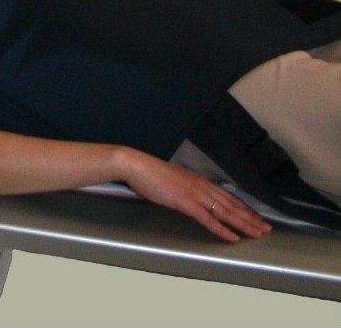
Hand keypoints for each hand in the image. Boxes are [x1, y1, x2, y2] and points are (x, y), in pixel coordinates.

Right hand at [121, 150, 271, 241]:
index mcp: (198, 180)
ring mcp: (195, 194)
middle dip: (251, 217)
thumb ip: (185, 188)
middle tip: (266, 228)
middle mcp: (201, 186)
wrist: (136, 165)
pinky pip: (208, 220)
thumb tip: (190, 196)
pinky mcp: (186, 203)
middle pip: (232, 205)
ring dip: (244, 224)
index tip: (255, 215)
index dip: (243, 207)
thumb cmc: (149, 172)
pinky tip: (232, 237)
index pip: (227, 196)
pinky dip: (222, 229)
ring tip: (258, 233)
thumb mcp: (173, 180)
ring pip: (226, 212)